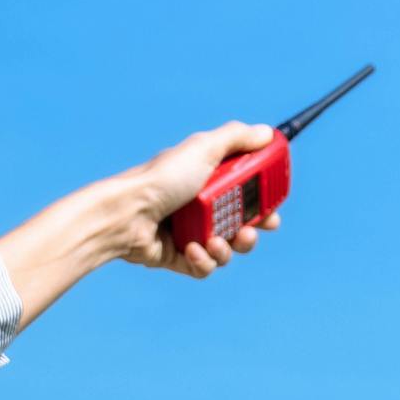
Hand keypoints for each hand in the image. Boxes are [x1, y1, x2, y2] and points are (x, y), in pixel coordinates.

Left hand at [121, 123, 283, 277]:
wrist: (125, 214)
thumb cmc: (161, 179)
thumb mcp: (202, 149)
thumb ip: (236, 138)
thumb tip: (267, 133)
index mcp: (208, 180)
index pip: (246, 192)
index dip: (263, 202)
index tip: (273, 208)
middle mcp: (199, 206)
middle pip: (241, 224)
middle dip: (252, 230)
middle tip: (253, 229)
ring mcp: (189, 233)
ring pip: (227, 249)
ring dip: (229, 248)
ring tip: (218, 241)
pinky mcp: (178, 258)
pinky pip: (204, 266)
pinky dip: (203, 260)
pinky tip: (193, 250)